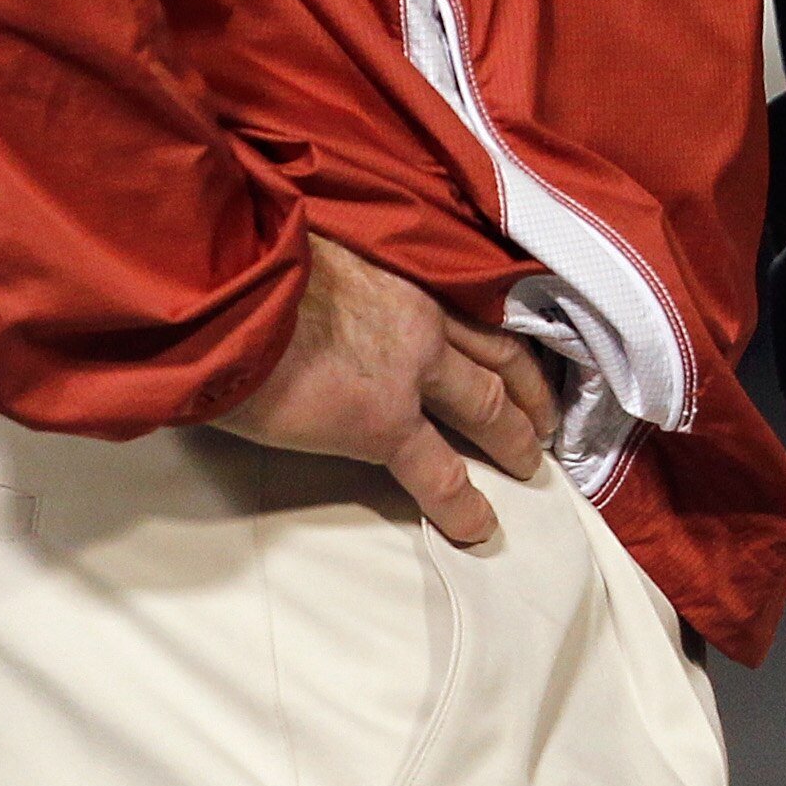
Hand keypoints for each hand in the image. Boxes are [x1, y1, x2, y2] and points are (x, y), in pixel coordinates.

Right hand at [216, 234, 557, 545]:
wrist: (238, 296)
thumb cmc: (260, 270)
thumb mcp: (320, 260)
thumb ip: (345, 285)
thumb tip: (331, 302)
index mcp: (404, 280)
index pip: (473, 312)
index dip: (503, 341)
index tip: (524, 361)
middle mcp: (422, 320)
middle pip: (498, 358)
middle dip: (528, 392)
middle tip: (548, 420)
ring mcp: (410, 373)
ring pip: (486, 406)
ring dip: (515, 438)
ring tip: (533, 467)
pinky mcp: (382, 423)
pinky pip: (438, 472)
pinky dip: (463, 502)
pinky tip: (479, 525)